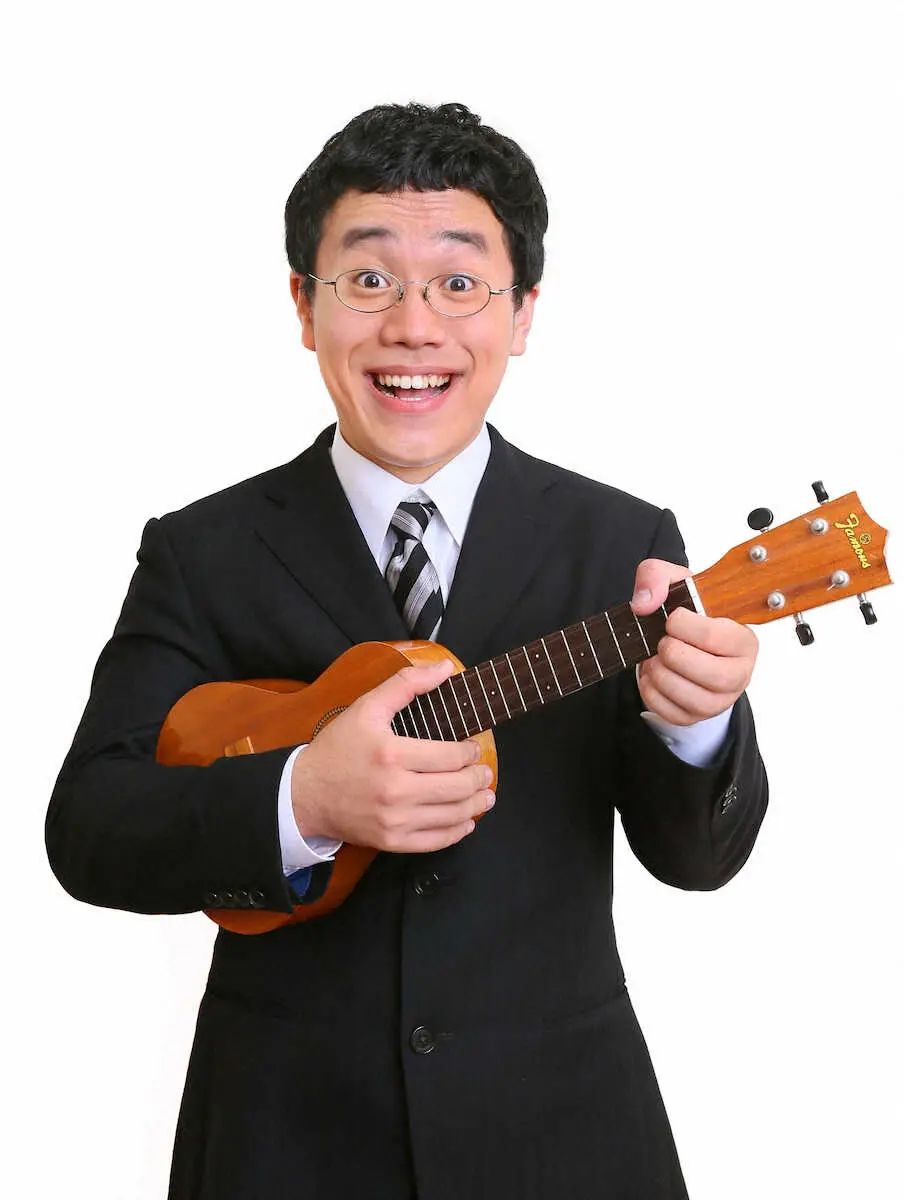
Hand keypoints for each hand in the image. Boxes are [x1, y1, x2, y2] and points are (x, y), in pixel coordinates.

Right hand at [290, 660, 494, 852]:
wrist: (305, 793)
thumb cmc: (337, 749)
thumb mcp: (366, 708)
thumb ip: (406, 684)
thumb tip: (445, 669)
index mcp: (392, 754)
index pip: (450, 756)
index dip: (470, 752)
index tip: (473, 748)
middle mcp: (396, 789)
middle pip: (457, 786)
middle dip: (479, 778)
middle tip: (484, 771)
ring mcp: (395, 819)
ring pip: (452, 815)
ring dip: (475, 804)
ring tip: (484, 794)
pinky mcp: (391, 841)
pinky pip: (436, 841)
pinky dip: (457, 831)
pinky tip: (466, 821)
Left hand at [630, 558, 757, 725]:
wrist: (680, 638)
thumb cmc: (686, 612)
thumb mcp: (674, 582)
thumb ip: (657, 576)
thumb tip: (645, 604)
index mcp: (744, 640)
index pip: (716, 637)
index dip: (684, 626)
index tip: (673, 618)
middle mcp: (740, 673)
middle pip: (712, 674)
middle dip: (674, 654)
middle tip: (663, 641)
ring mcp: (719, 700)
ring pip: (693, 699)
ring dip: (662, 675)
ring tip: (655, 657)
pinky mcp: (695, 716)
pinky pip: (672, 714)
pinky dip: (652, 693)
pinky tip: (652, 674)